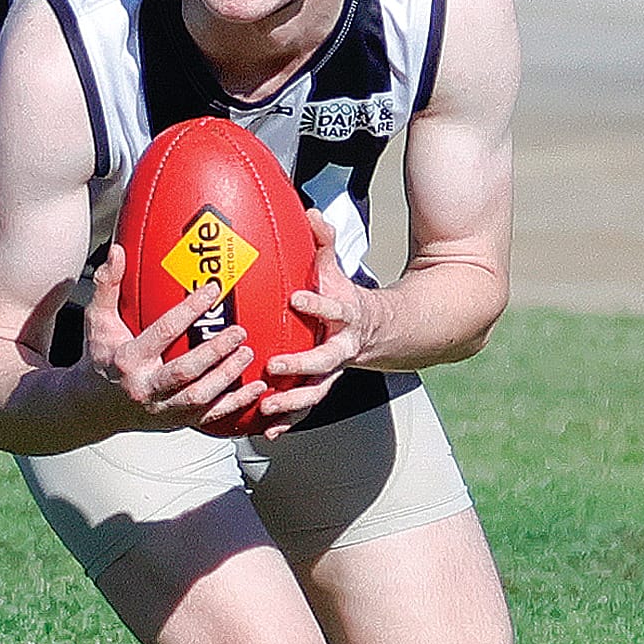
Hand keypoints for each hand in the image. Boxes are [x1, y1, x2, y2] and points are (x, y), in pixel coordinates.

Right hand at [82, 245, 267, 433]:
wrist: (93, 407)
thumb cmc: (100, 358)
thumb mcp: (98, 322)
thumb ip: (107, 285)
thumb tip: (116, 251)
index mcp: (128, 360)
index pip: (162, 333)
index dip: (189, 310)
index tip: (212, 289)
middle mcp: (145, 388)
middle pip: (185, 371)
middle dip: (215, 352)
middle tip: (239, 331)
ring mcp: (163, 409)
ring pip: (200, 397)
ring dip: (228, 377)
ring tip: (248, 354)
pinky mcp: (177, 422)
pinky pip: (211, 416)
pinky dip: (236, 404)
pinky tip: (257, 389)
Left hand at [253, 210, 372, 438]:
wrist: (377, 332)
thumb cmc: (343, 297)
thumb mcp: (336, 270)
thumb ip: (324, 242)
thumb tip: (310, 211)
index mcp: (345, 317)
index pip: (335, 309)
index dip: (319, 304)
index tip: (297, 297)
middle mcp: (341, 349)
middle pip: (325, 361)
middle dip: (300, 365)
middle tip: (274, 365)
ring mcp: (332, 372)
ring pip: (316, 392)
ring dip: (292, 402)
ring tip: (267, 407)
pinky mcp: (321, 387)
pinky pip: (304, 409)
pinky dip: (287, 422)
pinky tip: (266, 432)